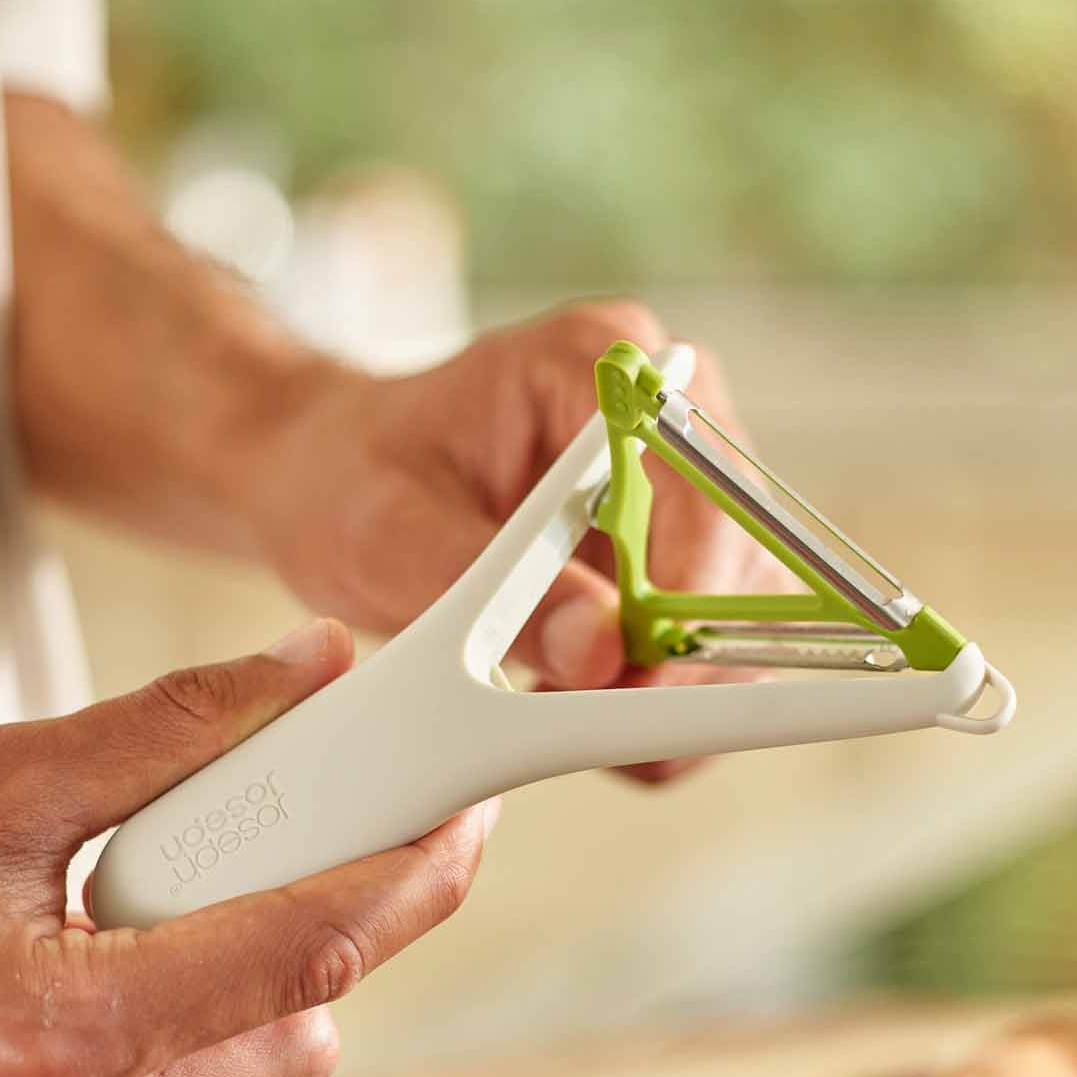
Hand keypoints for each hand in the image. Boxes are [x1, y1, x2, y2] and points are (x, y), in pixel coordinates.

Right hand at [0, 623, 485, 1076]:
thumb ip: (165, 733)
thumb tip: (302, 673)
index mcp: (46, 1034)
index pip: (295, 954)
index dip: (402, 879)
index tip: (462, 820)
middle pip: (291, 1036)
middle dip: (328, 930)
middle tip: (318, 828)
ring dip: (258, 995)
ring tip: (186, 894)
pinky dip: (188, 1051)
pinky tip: (132, 968)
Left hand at [247, 300, 789, 776]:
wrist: (329, 478)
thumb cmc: (351, 480)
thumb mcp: (394, 538)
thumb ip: (505, 593)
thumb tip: (604, 651)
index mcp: (599, 361)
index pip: (701, 484)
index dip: (687, 591)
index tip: (631, 672)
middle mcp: (667, 409)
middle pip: (747, 553)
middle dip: (678, 653)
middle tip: (590, 714)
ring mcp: (685, 479)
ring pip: (747, 611)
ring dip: (672, 683)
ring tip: (569, 712)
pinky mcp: (684, 544)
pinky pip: (719, 639)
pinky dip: (664, 698)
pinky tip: (586, 707)